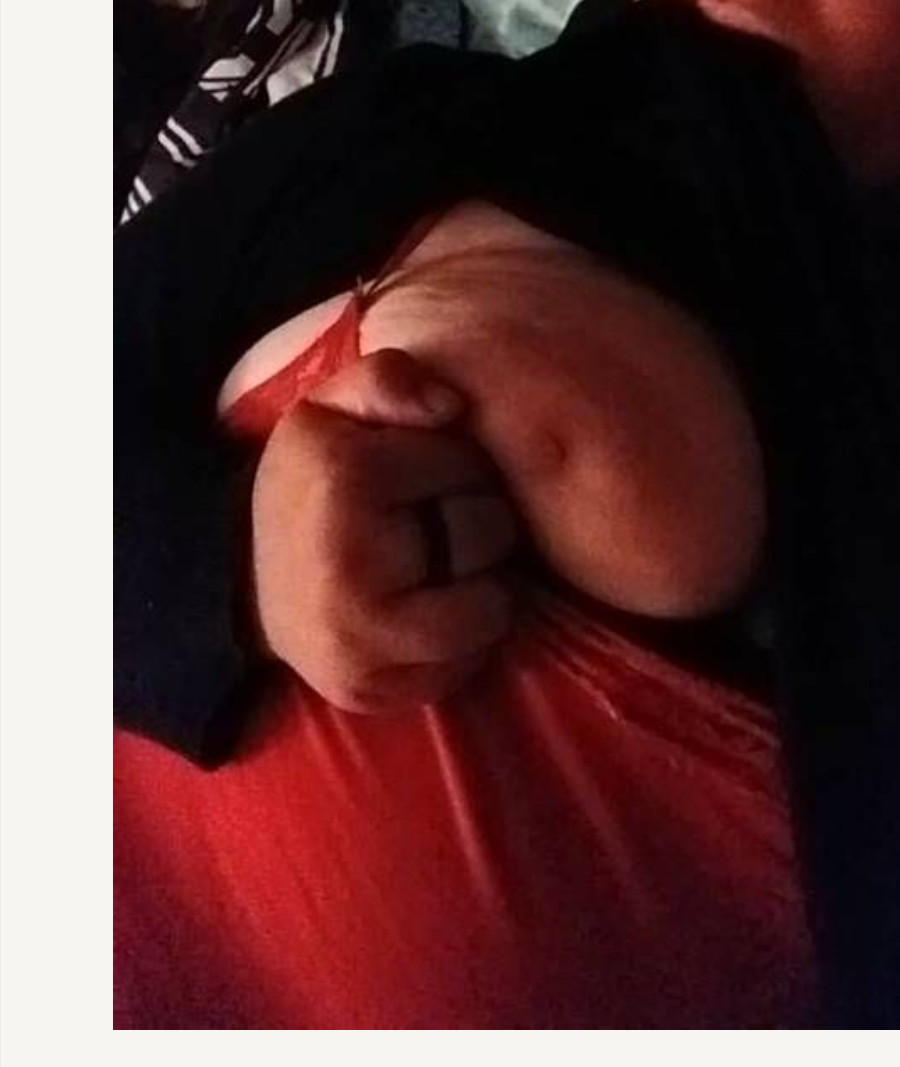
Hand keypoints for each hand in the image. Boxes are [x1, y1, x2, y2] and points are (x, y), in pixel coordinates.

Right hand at [250, 347, 520, 712]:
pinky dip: (462, 641)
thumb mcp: (329, 408)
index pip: (467, 461)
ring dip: (481, 584)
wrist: (240, 583)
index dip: (452, 463)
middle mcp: (350, 560)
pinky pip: (468, 664)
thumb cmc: (307, 485)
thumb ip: (388, 377)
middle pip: (489, 530)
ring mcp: (359, 637)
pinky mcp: (370, 689)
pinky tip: (422, 615)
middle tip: (431, 523)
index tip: (413, 474)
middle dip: (474, 521)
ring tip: (434, 569)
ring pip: (492, 606)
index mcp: (343, 475)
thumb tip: (451, 406)